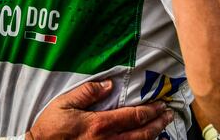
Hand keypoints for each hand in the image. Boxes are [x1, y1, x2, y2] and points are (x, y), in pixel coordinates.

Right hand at [28, 80, 173, 139]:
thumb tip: (109, 85)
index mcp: (99, 124)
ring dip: (152, 137)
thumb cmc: (50, 126)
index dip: (150, 111)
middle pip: (140, 134)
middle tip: (169, 115)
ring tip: (163, 129)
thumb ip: (88, 92)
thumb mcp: (65, 103)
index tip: (161, 105)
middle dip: (157, 123)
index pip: (132, 116)